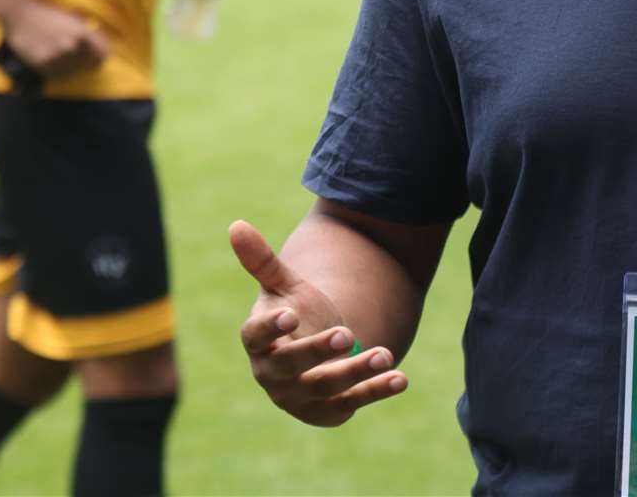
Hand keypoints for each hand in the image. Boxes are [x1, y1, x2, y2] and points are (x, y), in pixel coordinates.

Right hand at [0, 0, 108, 78]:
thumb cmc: (49, 15)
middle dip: (81, 61)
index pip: (102, 56)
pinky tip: (47, 58)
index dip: (99, 58)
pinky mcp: (42, 64)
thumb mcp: (75, 20)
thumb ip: (90, 35)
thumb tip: (104, 49)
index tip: (94, 59)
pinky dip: (53, 70)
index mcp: (83, 33)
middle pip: (86, 65)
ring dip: (67, 66)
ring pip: (71, 71)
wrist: (20, 15)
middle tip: (68, 54)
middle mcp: (72, 46)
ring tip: (56, 53)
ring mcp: (57, 56)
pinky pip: (55, 74)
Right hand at [230, 220, 407, 425]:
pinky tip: (400, 378)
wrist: (317, 350)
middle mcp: (272, 374)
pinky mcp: (326, 412)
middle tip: (346, 334)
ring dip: (356, 372)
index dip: (271, 328)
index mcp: (258, 341)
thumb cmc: (296, 313)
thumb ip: (262, 261)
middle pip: (290, 366)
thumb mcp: (283, 286)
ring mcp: (298, 397)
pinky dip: (376, 391)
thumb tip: (236, 224)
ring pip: (325, 388)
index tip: (290, 315)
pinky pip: (351, 404)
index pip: (256, 336)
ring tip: (386, 353)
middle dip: (318, 351)